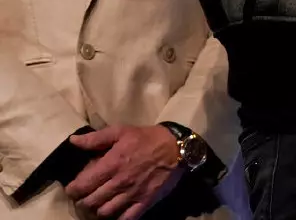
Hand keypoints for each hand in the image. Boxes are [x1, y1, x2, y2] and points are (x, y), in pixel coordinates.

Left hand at [65, 125, 182, 219]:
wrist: (176, 147)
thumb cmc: (147, 138)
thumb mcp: (121, 131)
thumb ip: (96, 138)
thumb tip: (73, 141)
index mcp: (111, 164)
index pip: (82, 186)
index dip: (72, 190)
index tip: (73, 188)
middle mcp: (119, 182)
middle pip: (90, 202)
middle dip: (83, 201)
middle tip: (85, 196)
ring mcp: (132, 194)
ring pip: (104, 212)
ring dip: (97, 210)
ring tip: (99, 204)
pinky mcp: (145, 202)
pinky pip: (126, 218)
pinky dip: (116, 218)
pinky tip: (114, 212)